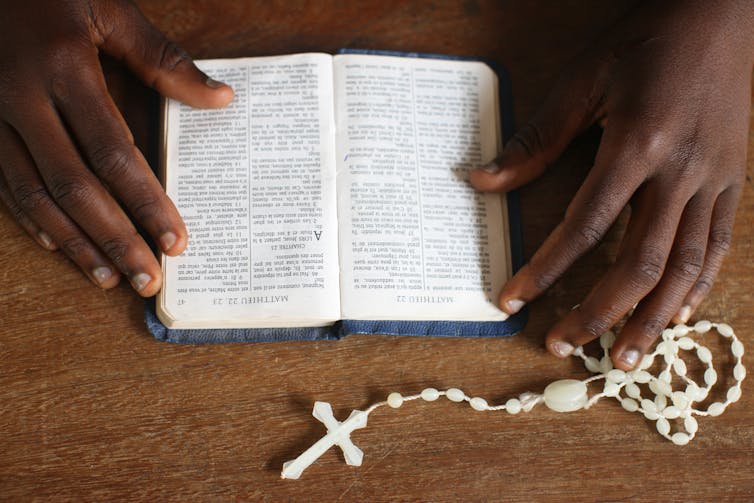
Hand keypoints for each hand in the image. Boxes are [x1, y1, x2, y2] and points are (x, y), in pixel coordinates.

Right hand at [0, 0, 232, 295]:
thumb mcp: (109, 10)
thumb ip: (163, 58)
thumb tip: (222, 98)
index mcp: (66, 71)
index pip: (115, 153)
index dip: (147, 202)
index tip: (176, 241)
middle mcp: (25, 100)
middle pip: (75, 186)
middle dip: (115, 239)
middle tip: (149, 277)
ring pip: (36, 194)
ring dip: (76, 242)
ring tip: (110, 279)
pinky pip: (4, 183)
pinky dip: (33, 219)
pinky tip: (63, 246)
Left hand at [471, 0, 752, 368]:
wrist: (724, 10)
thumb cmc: (648, 39)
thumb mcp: (584, 80)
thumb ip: (536, 139)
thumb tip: (481, 181)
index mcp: (638, 144)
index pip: (585, 226)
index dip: (546, 270)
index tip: (513, 301)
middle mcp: (681, 171)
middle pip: (639, 262)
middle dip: (598, 311)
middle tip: (562, 343)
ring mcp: (715, 180)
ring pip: (685, 267)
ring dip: (652, 319)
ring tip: (624, 359)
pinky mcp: (734, 180)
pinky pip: (720, 245)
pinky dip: (699, 286)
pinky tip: (678, 314)